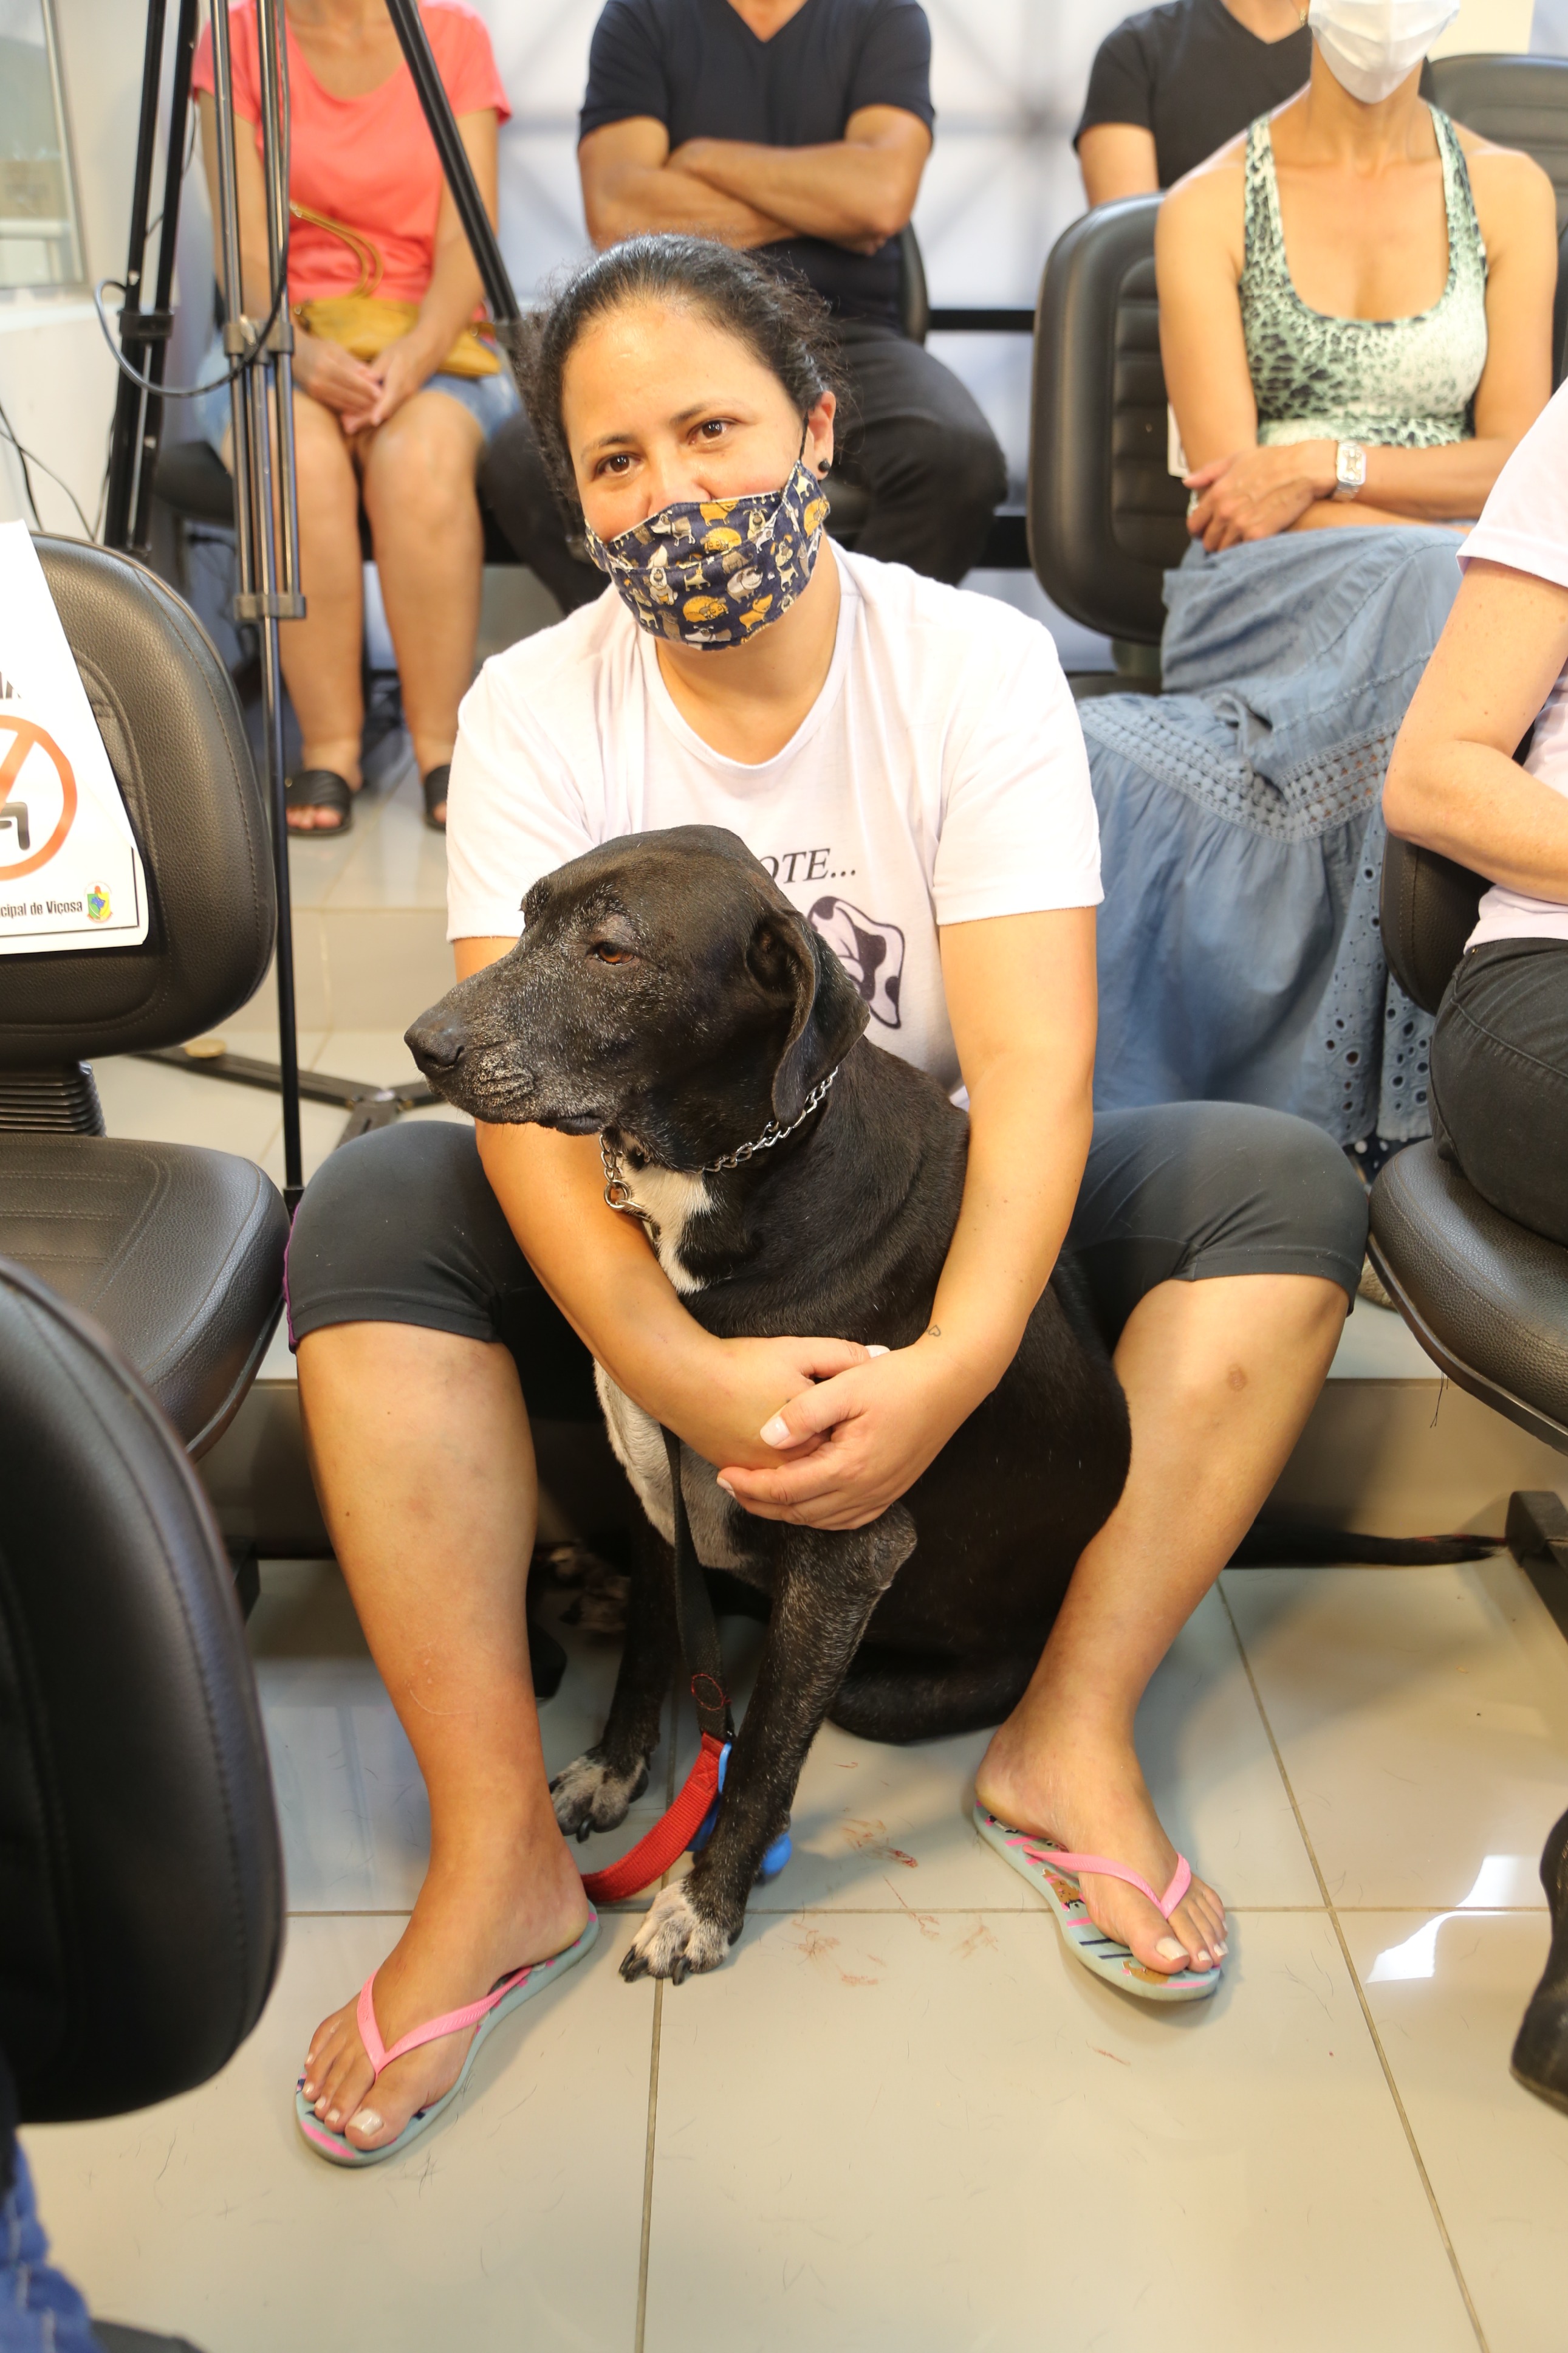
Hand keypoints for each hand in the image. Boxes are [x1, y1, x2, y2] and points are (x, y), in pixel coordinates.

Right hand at [291, 329, 381, 418]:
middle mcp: (319, 382)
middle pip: (348, 395)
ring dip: (361, 408)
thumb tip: (370, 375)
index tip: (381, 393)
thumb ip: (352, 363)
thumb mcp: (334, 348)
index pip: (350, 380)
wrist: (295, 356)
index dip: (366, 388)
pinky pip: (338, 407)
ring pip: (344, 404)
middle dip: (367, 401)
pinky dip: (351, 410)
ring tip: (377, 409)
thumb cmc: (318, 349)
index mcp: (325, 366)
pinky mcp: (317, 399)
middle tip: (384, 404)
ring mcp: (317, 392)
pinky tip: (363, 411)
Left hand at [339, 331, 439, 434]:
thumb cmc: (405, 350)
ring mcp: (405, 399)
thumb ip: (377, 368)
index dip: (381, 410)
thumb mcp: (389, 354)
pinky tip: (359, 418)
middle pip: (384, 411)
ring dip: (366, 420)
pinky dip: (373, 415)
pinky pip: (388, 410)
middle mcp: (404, 394)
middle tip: (347, 427)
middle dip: (365, 420)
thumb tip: (364, 376)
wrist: (426, 352)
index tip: (373, 421)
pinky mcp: (402, 401)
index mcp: (400, 381)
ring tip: (348, 426)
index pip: (389, 398)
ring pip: (385, 413)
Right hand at [671, 1333, 875, 1474]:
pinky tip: (793, 1452)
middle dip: (842, 1450)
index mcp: (812, 1441)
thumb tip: (880, 1357)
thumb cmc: (741, 1365)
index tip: (867, 1409)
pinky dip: (786, 1472)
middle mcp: (788, 1469)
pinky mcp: (738, 1473)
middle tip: (850, 1426)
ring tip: (825, 1444)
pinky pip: (771, 1482)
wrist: (683, 1379)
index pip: (852, 1443)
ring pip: (799, 1481)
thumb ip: (843, 1356)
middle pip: (828, 1468)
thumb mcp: (799, 1351)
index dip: (861, 1425)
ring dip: (814, 1469)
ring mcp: (761, 1475)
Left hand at [717, 1339, 987, 1530]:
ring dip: (787, 1513)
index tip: (723, 1474)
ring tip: (758, 1495)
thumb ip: (803, 1413)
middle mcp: (866, 1491)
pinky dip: (819, 1517)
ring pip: (822, 1521)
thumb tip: (766, 1438)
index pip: (786, 1490)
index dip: (750, 1486)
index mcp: (850, 1467)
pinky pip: (847, 1519)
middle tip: (731, 1487)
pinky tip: (806, 1503)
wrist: (951, 1383)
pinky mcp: (892, 1491)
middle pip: (800, 1513)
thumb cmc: (899, 1379)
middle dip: (760, 1503)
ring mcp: (882, 1495)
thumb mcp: (847, 1384)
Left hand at [1184, 442, 1335, 551]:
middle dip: (1215, 540)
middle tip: (1228, 536)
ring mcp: (1240, 525)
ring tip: (1242, 539)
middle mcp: (1225, 511)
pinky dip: (1245, 550)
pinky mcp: (1258, 535)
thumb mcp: (1237, 459)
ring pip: (1223, 550)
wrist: (1304, 469)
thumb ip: (1209, 472)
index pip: (1194, 524)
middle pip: (1208, 541)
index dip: (1200, 530)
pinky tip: (1254, 542)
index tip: (1208, 530)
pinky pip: (1242, 552)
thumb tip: (1187, 482)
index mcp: (1217, 493)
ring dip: (1230, 547)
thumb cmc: (1273, 460)